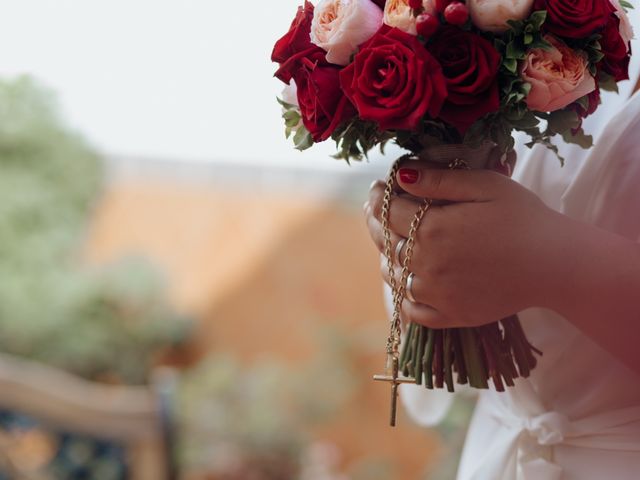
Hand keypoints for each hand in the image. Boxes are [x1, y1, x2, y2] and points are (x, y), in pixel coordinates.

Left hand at [365, 162, 568, 327]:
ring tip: (392, 243)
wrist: (556, 265)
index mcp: (433, 229)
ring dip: (388, 257)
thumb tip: (401, 174)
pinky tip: (409, 281)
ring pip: (394, 275)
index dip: (377, 197)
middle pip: (385, 243)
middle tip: (374, 211)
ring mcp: (436, 294)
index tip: (376, 188)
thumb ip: (440, 180)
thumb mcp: (485, 186)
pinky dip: (404, 295)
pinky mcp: (450, 315)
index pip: (386, 212)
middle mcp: (427, 264)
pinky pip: (412, 309)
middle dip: (374, 223)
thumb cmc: (524, 218)